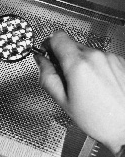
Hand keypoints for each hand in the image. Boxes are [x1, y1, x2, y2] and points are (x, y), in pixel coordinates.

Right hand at [34, 31, 124, 156]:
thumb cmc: (99, 120)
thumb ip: (47, 77)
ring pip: (85, 52)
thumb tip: (40, 61)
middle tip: (65, 77)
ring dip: (80, 63)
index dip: (49, 44)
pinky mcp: (120, 61)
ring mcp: (110, 57)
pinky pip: (99, 58)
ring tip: (84, 86)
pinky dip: (94, 66)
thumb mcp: (63, 101)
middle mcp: (96, 56)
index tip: (48, 53)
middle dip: (63, 58)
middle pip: (71, 44)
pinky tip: (97, 84)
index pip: (57, 37)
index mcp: (78, 64)